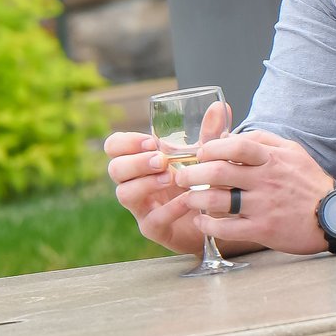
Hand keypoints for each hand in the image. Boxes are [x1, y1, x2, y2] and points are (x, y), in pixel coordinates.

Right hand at [104, 131, 206, 256]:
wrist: (215, 217)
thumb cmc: (202, 181)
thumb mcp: (204, 156)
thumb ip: (210, 134)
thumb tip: (221, 107)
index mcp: (139, 161)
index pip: (114, 147)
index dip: (126, 142)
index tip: (152, 142)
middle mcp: (134, 183)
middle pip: (114, 169)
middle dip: (136, 162)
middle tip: (161, 160)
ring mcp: (141, 207)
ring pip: (124, 194)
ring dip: (146, 183)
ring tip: (171, 178)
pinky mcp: (154, 229)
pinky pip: (153, 219)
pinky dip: (170, 208)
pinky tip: (188, 199)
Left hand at [172, 130, 335, 255]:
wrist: (335, 216)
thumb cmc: (309, 182)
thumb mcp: (292, 152)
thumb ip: (263, 140)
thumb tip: (230, 134)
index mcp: (272, 159)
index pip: (236, 145)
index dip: (211, 148)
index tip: (199, 153)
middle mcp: (267, 180)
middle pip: (219, 173)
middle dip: (191, 174)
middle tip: (180, 177)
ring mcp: (264, 206)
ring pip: (218, 201)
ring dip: (195, 199)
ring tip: (187, 198)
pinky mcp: (263, 230)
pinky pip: (227, 228)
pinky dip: (208, 225)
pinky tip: (201, 221)